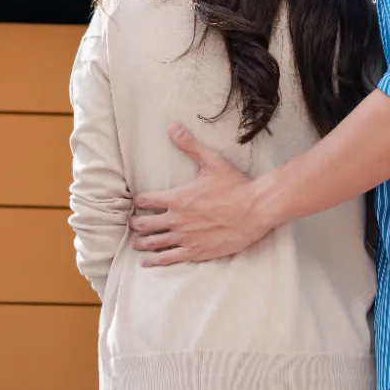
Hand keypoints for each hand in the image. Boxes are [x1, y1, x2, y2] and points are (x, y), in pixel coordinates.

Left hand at [130, 125, 273, 264]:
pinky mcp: (196, 252)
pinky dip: (155, 260)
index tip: (136, 202)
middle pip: (145, 224)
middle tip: (133, 224)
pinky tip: (147, 262)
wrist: (256, 210)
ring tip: (136, 244)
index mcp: (177, 198)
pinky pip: (169, 258)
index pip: (146, 200)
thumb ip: (190, 146)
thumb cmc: (235, 186)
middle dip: (136, 224)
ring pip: (154, 243)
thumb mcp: (212, 162)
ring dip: (142, 243)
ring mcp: (186, 238)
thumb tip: (172, 127)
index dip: (137, 201)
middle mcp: (177, 220)